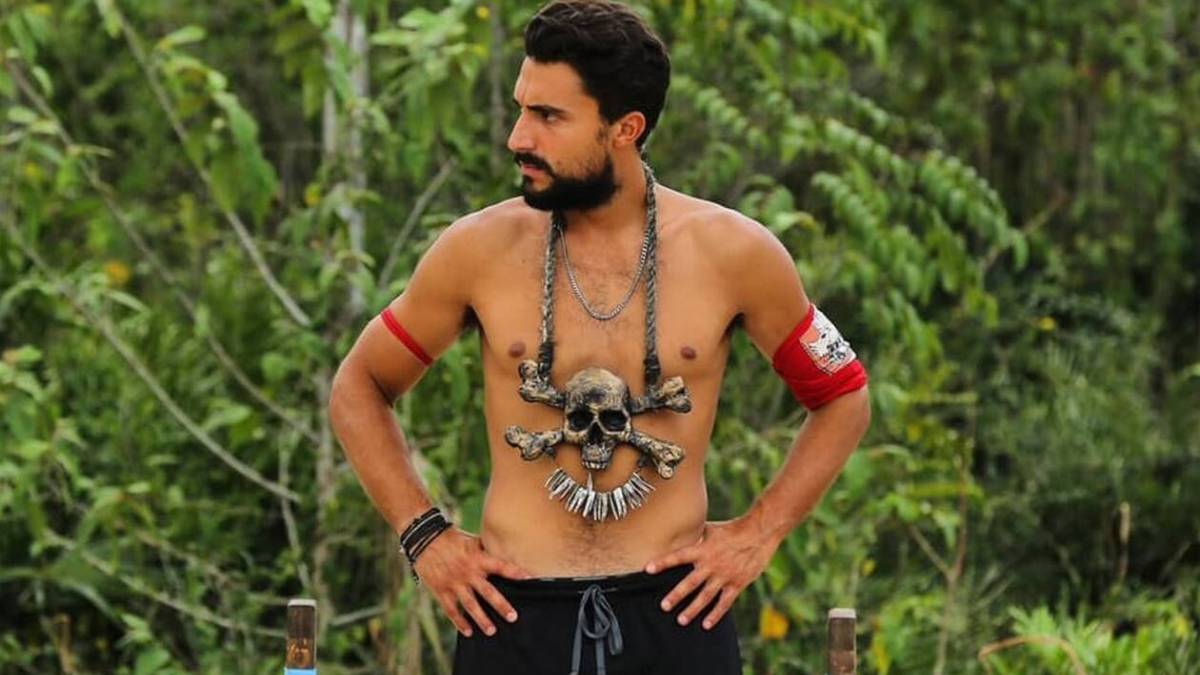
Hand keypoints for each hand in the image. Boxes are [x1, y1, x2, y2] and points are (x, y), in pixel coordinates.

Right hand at [413, 528, 532, 637]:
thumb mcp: (471, 541)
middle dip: (501, 606)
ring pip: (470, 605)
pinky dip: (460, 622)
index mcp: (478, 559)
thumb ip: (486, 550)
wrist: (425, 539)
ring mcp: (454, 583)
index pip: (500, 566)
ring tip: (492, 631)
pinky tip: (468, 632)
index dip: (515, 572)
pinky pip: (451, 610)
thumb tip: (505, 550)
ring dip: (482, 619)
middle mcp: (468, 573)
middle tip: (513, 617)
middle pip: (488, 592)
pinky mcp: (441, 590)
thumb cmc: (452, 539)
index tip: (529, 579)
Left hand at [644, 516, 779, 629]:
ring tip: (681, 620)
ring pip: (705, 596)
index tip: (648, 569)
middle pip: (690, 583)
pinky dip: (715, 614)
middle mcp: (711, 564)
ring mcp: (724, 576)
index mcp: (703, 549)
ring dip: (692, 609)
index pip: (678, 557)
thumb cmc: (734, 529)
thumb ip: (697, 535)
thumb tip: (683, 532)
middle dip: (676, 596)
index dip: (663, 562)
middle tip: (664, 606)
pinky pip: (724, 602)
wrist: (759, 533)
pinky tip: (706, 624)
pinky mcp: (737, 584)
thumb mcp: (712, 529)